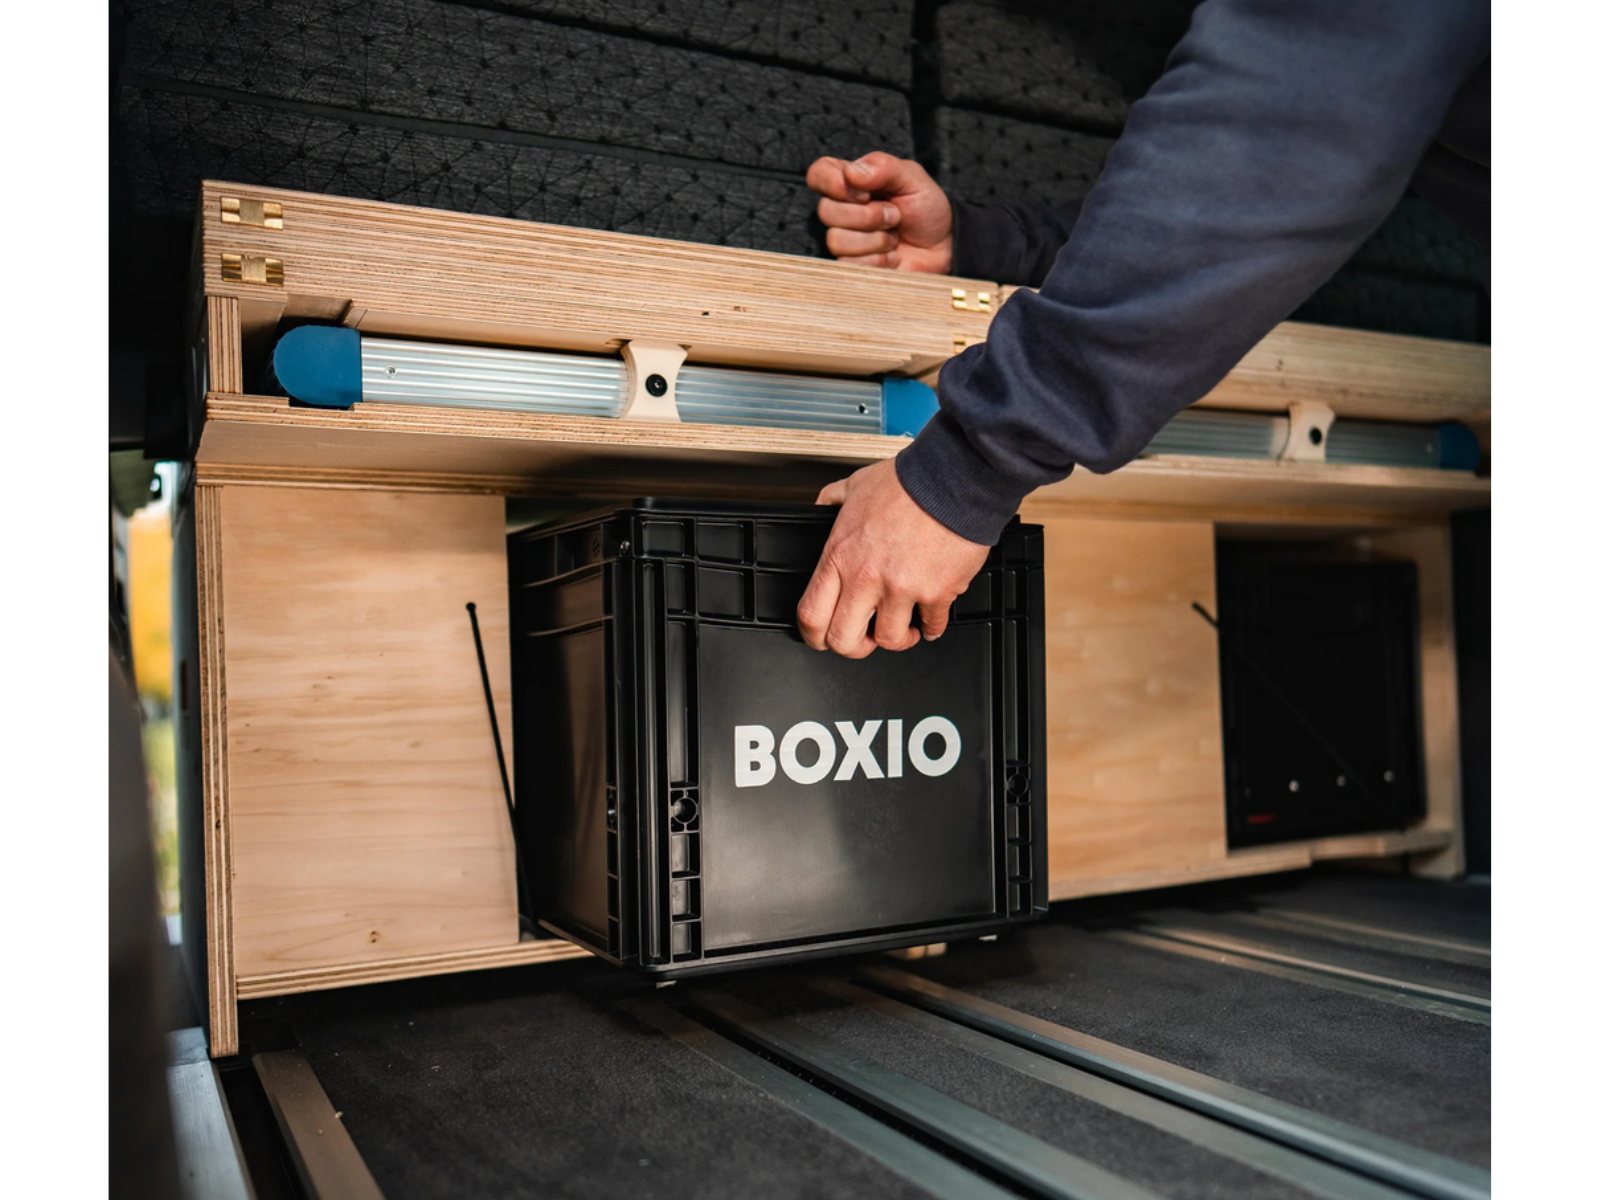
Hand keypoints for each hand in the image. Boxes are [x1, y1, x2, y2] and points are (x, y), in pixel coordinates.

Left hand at [798, 458, 990, 657]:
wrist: (953, 479)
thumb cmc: (908, 481)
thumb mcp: (854, 485)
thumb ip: (832, 501)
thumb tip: (822, 508)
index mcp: (841, 556)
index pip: (811, 614)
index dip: (814, 636)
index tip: (823, 637)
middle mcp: (867, 578)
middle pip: (844, 640)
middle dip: (854, 647)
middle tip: (865, 639)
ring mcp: (902, 589)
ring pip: (890, 639)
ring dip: (898, 638)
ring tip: (904, 628)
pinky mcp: (937, 593)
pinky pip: (932, 626)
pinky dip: (932, 627)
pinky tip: (931, 620)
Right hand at [806, 151, 953, 272]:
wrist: (943, 247)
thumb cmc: (926, 209)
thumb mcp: (913, 178)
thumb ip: (884, 167)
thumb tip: (851, 172)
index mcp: (852, 182)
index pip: (818, 173)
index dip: (832, 182)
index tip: (864, 192)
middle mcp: (843, 209)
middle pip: (826, 211)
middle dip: (868, 215)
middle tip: (894, 215)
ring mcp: (846, 239)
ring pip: (837, 240)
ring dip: (876, 239)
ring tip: (894, 236)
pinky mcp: (852, 266)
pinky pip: (850, 264)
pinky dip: (879, 259)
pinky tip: (892, 254)